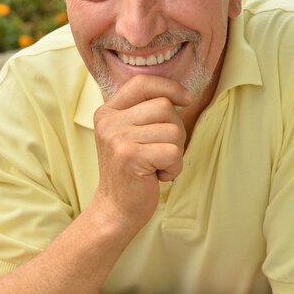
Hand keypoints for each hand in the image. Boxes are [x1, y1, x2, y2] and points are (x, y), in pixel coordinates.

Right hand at [92, 75, 191, 233]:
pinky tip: (158, 176)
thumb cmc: (132, 173)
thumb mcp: (131, 135)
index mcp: (108, 112)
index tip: (186, 100)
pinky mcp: (130, 156)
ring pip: (173, 129)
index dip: (169, 86)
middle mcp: (109, 121)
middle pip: (164, 106)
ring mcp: (117, 137)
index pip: (142, 82)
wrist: (115, 210)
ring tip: (157, 165)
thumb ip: (146, 113)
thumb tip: (182, 95)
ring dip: (175, 152)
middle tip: (161, 152)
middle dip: (175, 130)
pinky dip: (174, 167)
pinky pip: (173, 152)